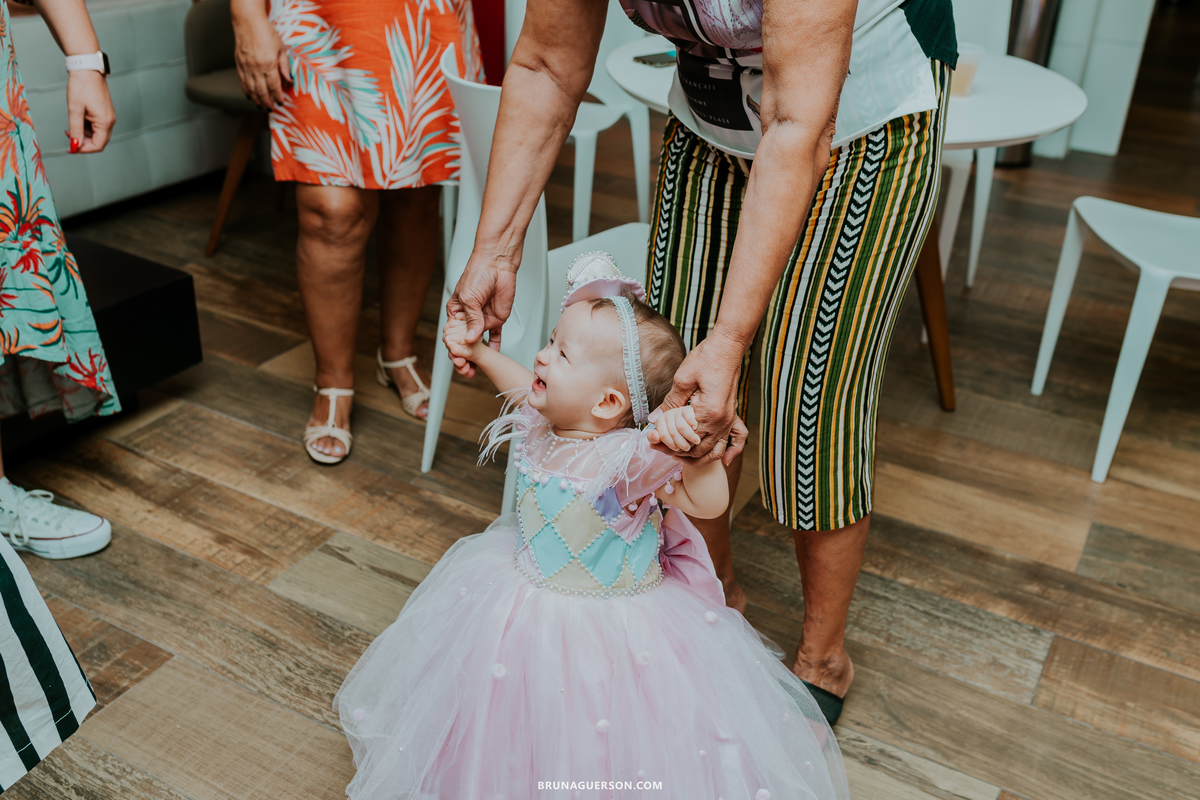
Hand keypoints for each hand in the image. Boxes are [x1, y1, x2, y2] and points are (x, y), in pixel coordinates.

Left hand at [65, 70, 113, 152]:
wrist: (87, 68)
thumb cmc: (81, 86)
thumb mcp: (75, 109)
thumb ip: (75, 129)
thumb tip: (75, 146)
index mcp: (105, 122)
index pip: (97, 145)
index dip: (83, 149)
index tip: (70, 148)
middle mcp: (110, 121)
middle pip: (99, 141)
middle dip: (83, 143)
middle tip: (68, 138)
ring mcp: (109, 116)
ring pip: (97, 134)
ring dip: (83, 134)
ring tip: (70, 124)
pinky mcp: (105, 112)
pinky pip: (97, 126)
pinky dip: (86, 126)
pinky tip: (78, 118)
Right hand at [232, 7, 289, 108]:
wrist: (248, 22)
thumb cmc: (266, 32)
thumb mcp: (281, 49)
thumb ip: (285, 66)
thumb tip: (289, 80)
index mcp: (268, 64)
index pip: (274, 86)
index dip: (277, 97)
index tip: (281, 102)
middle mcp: (256, 68)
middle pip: (261, 91)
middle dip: (267, 102)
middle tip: (270, 109)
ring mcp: (246, 67)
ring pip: (250, 89)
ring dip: (256, 100)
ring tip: (261, 107)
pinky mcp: (239, 64)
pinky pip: (242, 82)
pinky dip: (246, 91)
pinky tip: (250, 97)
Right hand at [446, 254, 517, 377]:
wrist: (497, 264)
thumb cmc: (477, 274)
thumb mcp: (469, 298)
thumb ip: (471, 320)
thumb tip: (471, 339)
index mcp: (456, 313)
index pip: (452, 335)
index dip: (453, 347)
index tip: (456, 356)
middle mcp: (469, 318)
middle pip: (464, 343)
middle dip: (463, 356)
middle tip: (464, 368)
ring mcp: (483, 320)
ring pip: (478, 343)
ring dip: (476, 356)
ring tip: (474, 369)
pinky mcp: (497, 319)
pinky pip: (495, 336)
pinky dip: (494, 346)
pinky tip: (493, 356)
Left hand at [651, 332, 747, 464]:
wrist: (727, 347)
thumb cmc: (706, 359)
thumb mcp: (683, 379)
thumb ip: (670, 403)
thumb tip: (655, 419)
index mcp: (707, 413)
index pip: (683, 439)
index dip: (665, 442)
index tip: (651, 438)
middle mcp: (721, 421)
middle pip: (696, 449)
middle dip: (675, 451)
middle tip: (658, 446)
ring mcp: (728, 420)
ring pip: (713, 451)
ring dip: (696, 457)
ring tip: (677, 454)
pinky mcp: (731, 415)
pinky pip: (735, 441)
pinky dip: (729, 452)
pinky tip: (724, 460)